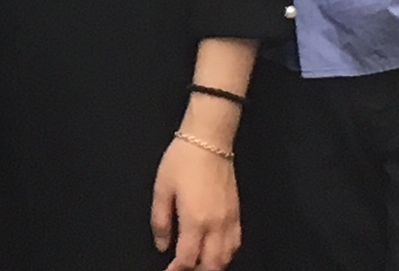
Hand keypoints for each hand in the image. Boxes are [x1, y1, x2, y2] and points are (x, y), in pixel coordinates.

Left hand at [150, 134, 238, 270]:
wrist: (209, 140)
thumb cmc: (182, 161)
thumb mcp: (162, 188)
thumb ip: (161, 220)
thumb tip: (162, 246)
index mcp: (195, 220)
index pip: (188, 259)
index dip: (177, 270)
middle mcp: (216, 226)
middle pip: (211, 265)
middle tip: (181, 269)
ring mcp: (230, 220)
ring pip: (226, 258)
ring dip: (212, 266)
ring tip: (197, 264)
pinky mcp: (237, 214)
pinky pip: (236, 244)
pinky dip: (226, 255)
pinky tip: (216, 252)